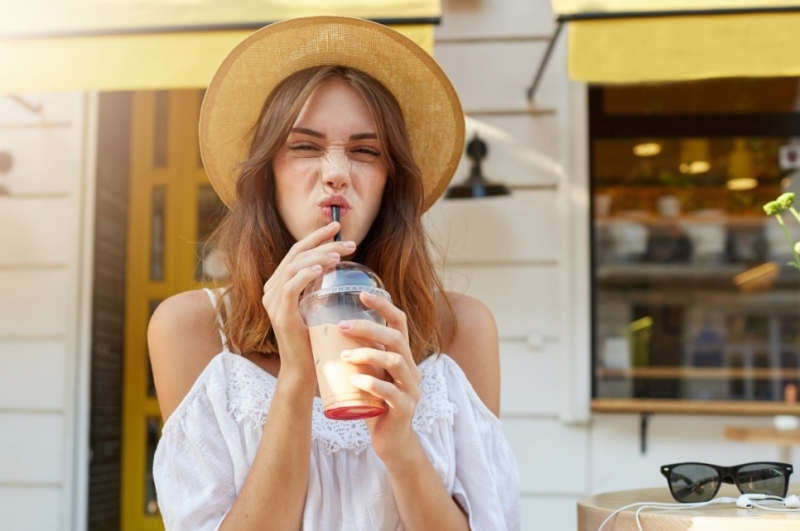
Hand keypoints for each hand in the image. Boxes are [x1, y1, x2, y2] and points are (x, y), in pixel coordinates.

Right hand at [261, 222, 354, 377]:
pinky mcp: (280, 316)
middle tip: (348, 240)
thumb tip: (339, 263)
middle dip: (322, 243)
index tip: (337, 226)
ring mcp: (273, 303)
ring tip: (339, 254)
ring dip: (317, 257)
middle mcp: (272, 291)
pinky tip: (321, 270)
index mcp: (280, 285)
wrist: (306, 371)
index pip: (297, 252)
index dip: (316, 237)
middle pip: (296, 255)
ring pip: (292, 268)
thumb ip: (320, 286)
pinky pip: (288, 289)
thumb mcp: (318, 306)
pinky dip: (304, 276)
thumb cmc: (316, 339)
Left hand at [338, 291, 422, 465]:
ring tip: (344, 356)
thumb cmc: (375, 404)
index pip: (399, 322)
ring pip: (397, 361)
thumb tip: (324, 331)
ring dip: (369, 354)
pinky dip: (373, 383)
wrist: (391, 442)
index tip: (361, 293)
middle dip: (369, 328)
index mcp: (402, 356)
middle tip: (341, 326)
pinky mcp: (406, 408)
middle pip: (396, 338)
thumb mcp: (368, 373)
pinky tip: (355, 381)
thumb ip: (357, 355)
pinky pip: (391, 392)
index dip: (383, 306)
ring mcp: (411, 388)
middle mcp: (411, 368)